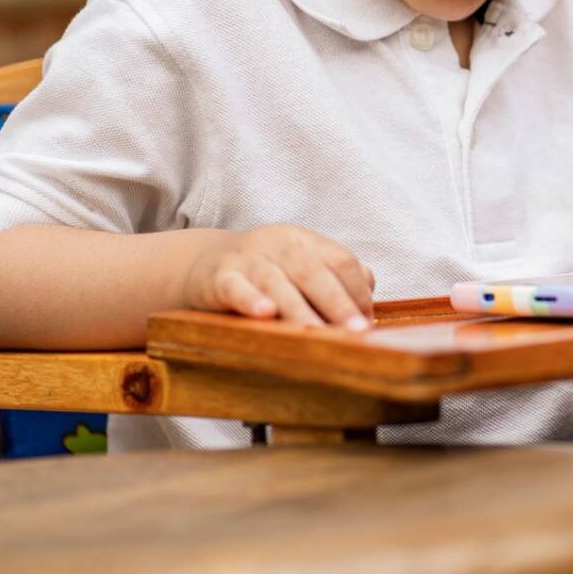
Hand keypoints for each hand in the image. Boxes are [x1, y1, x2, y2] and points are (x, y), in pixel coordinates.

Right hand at [184, 224, 375, 329]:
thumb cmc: (266, 270)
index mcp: (305, 241)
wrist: (204, 262)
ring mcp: (247, 260)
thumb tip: (367, 296)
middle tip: (356, 330)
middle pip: (313, 271)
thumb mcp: (301, 264)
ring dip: (299, 309)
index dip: (358, 291)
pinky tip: (264, 314)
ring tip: (317, 332)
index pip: (340, 260)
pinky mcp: (218, 278)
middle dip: (337, 302)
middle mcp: (278, 245)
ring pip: (276, 283)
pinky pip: (234, 288)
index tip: (368, 322)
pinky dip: (249, 299)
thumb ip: (334, 276)